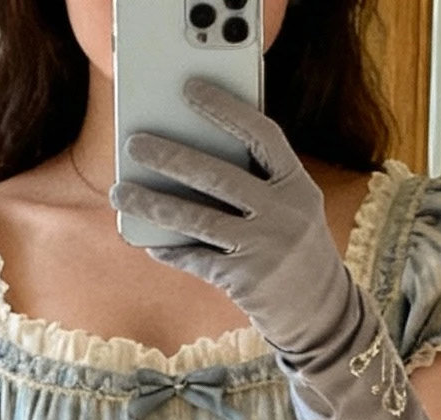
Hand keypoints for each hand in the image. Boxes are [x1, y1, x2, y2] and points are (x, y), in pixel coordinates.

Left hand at [110, 76, 358, 366]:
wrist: (321, 311)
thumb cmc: (294, 245)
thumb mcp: (291, 205)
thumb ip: (257, 179)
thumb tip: (190, 151)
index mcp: (297, 183)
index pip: (261, 135)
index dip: (226, 109)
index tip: (190, 88)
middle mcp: (283, 213)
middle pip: (218, 176)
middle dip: (171, 156)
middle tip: (134, 143)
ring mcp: (264, 249)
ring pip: (197, 220)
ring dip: (153, 204)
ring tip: (119, 191)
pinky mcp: (245, 282)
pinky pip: (196, 260)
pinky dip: (169, 250)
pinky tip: (146, 241)